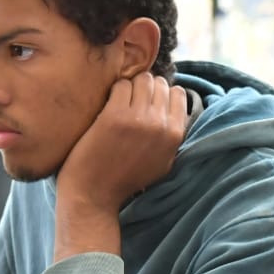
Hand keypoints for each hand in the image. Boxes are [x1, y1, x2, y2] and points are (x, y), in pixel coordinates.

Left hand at [58, 73, 187, 211]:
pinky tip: (108, 106)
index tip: (149, 102)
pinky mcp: (115, 115)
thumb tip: (174, 105)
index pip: (178, 93)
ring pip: (141, 79)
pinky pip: (120, 84)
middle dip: (146, 87)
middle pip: (160, 83)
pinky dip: (115, 91)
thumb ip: (172, 135)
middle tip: (132, 101)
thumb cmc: (126, 179)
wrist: (95, 194)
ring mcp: (138, 118)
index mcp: (175, 135)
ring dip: (130, 86)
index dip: (162, 94)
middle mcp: (160, 125)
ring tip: (120, 103)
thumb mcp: (163, 162)